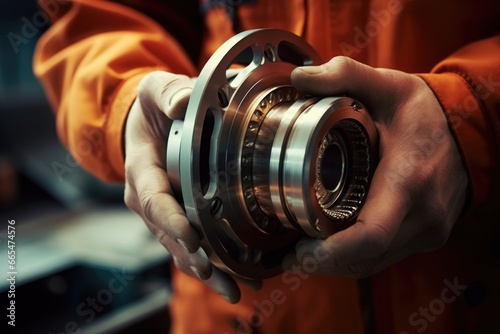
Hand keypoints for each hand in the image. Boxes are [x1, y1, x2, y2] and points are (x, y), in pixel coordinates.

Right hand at [123, 71, 243, 302]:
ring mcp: (165, 212)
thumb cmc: (153, 107)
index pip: (153, 201)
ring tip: (237, 290)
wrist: (149, 122)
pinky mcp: (181, 216)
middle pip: (170, 236)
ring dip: (210, 271)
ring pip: (183, 248)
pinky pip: (196, 244)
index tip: (192, 240)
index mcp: (142, 171)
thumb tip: (183, 103)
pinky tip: (244, 277)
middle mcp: (150, 199)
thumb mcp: (156, 90)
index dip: (172, 222)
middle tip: (220, 279)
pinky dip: (218, 262)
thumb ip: (167, 94)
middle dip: (195, 260)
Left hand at [286, 56, 468, 277]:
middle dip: (325, 262)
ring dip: (339, 265)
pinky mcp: (429, 234)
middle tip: (292, 254)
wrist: (471, 126)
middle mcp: (423, 214)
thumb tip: (299, 78)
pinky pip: (387, 257)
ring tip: (306, 254)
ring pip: (375, 263)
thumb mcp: (387, 83)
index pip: (372, 233)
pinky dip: (358, 257)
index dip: (332, 252)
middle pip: (366, 257)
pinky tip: (335, 246)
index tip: (301, 252)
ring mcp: (429, 229)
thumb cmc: (425, 110)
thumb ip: (344, 75)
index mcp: (408, 179)